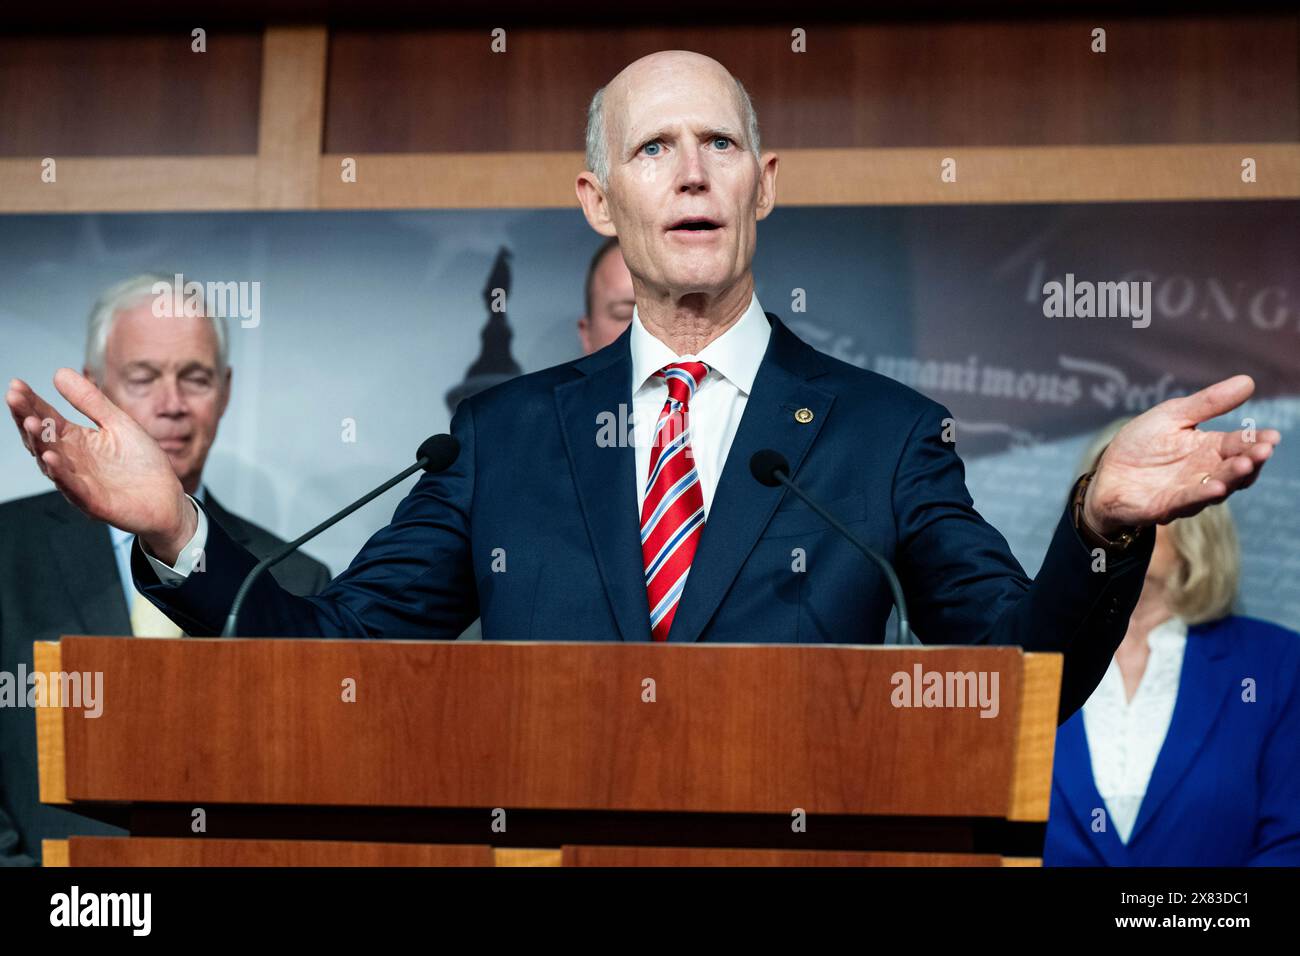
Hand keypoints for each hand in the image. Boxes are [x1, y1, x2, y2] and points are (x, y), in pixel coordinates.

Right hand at [7, 369, 196, 561]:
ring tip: (30, 422)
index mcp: (75, 441)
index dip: (30, 403)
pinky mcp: (93, 503)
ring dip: (39, 443)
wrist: (166, 498)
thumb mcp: (118, 423)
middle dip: (26, 418)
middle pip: (42, 439)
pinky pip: (73, 488)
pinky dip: (61, 474)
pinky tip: (51, 458)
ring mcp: (79, 483)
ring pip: (51, 463)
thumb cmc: (141, 462)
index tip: (16, 384)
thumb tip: (60, 372)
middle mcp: (70, 461)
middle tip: (14, 397)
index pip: (47, 419)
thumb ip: (91, 401)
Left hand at [1084, 374, 1279, 535]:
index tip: (1272, 437)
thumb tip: (1248, 381)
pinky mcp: (1165, 507)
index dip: (1256, 442)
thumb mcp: (1172, 416)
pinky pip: (1186, 501)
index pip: (1239, 445)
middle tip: (1264, 450)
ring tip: (1243, 465)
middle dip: (1251, 460)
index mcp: (1209, 449)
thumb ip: (1208, 403)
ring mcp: (1187, 492)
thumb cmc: (1141, 445)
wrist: (1107, 474)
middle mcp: (1204, 473)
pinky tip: (1215, 487)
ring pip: (1216, 488)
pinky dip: (1201, 495)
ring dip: (1231, 477)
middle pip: (1234, 469)